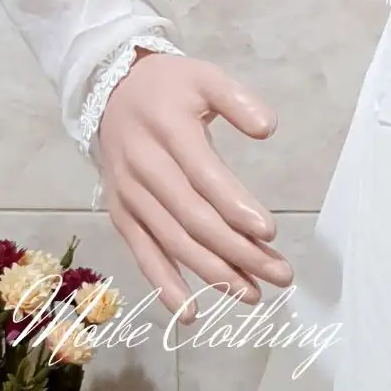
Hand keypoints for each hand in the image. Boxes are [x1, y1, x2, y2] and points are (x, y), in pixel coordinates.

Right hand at [98, 51, 294, 322]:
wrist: (110, 91)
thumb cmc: (171, 87)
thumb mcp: (206, 76)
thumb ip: (237, 100)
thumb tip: (269, 128)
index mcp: (168, 132)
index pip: (205, 177)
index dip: (235, 207)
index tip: (269, 232)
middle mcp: (144, 170)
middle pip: (194, 219)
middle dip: (238, 252)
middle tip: (280, 274)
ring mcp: (130, 197)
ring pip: (173, 243)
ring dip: (212, 274)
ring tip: (253, 294)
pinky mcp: (122, 215)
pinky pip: (143, 254)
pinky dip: (164, 286)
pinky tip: (189, 314)